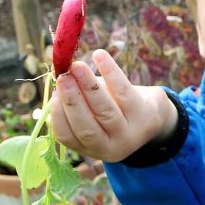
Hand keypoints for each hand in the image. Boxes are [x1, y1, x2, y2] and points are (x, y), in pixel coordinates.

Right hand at [50, 49, 177, 162]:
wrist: (150, 115)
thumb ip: (75, 98)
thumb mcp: (92, 111)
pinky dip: (111, 72)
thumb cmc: (112, 109)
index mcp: (90, 148)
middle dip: (72, 101)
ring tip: (76, 66)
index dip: (58, 116)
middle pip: (86, 127)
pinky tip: (99, 55)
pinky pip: (124, 92)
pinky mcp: (143, 115)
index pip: (67, 137)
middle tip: (63, 77)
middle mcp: (110, 148)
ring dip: (88, 86)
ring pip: (105, 110)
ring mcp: (129, 134)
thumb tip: (58, 72)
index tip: (53, 95)